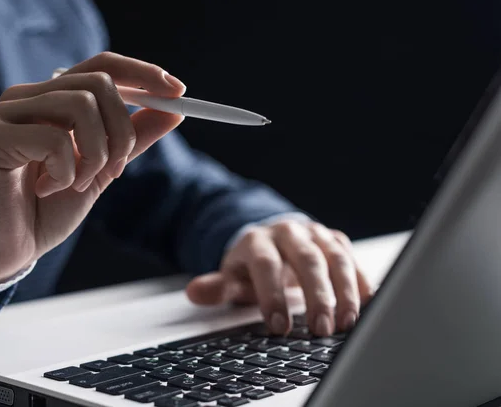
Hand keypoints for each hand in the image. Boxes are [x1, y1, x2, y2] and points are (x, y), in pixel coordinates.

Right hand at [0, 52, 185, 282]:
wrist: (10, 248)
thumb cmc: (50, 207)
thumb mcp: (103, 169)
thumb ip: (133, 139)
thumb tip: (174, 111)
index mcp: (53, 98)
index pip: (103, 66)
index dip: (143, 73)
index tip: (178, 92)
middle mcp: (27, 96)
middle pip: (99, 82)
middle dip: (123, 132)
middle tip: (117, 169)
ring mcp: (5, 112)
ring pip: (80, 106)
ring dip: (96, 154)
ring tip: (78, 184)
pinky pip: (54, 140)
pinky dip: (66, 172)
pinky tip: (48, 189)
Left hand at [186, 221, 372, 335]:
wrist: (273, 239)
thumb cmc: (252, 266)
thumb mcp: (232, 275)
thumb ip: (217, 286)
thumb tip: (195, 292)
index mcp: (258, 240)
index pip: (266, 265)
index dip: (272, 295)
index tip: (279, 327)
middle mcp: (289, 233)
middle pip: (306, 260)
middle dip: (317, 295)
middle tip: (322, 329)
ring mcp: (315, 234)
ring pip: (335, 258)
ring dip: (345, 291)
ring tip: (348, 323)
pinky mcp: (336, 241)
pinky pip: (352, 259)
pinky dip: (362, 282)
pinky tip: (367, 306)